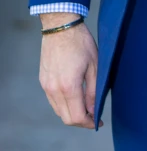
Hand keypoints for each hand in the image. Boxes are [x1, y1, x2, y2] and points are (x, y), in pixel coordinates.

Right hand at [39, 14, 101, 129]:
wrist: (61, 26)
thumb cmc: (81, 43)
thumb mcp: (95, 67)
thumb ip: (93, 92)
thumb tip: (93, 110)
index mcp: (68, 86)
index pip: (76, 117)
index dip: (89, 123)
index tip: (98, 122)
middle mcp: (54, 89)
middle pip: (65, 118)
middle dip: (81, 121)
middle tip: (94, 117)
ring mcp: (46, 85)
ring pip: (58, 110)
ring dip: (72, 113)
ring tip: (86, 107)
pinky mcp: (43, 80)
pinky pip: (53, 100)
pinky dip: (64, 104)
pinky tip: (75, 97)